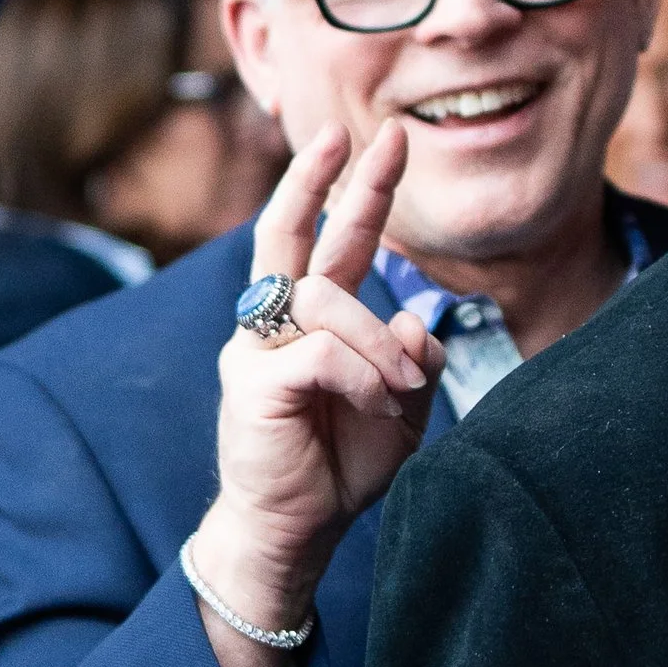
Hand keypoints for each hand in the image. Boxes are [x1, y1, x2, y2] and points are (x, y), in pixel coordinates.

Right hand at [185, 123, 444, 666]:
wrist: (295, 533)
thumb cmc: (340, 469)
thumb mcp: (400, 407)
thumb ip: (411, 357)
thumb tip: (416, 316)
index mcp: (307, 320)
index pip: (328, 239)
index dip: (355, 190)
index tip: (382, 141)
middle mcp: (272, 322)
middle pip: (292, 233)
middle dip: (334, 180)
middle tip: (375, 134)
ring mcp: (254, 349)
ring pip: (325, 298)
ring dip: (378, 339)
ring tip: (399, 386)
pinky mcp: (252, 383)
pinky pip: (320, 353)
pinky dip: (362, 375)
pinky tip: (378, 404)